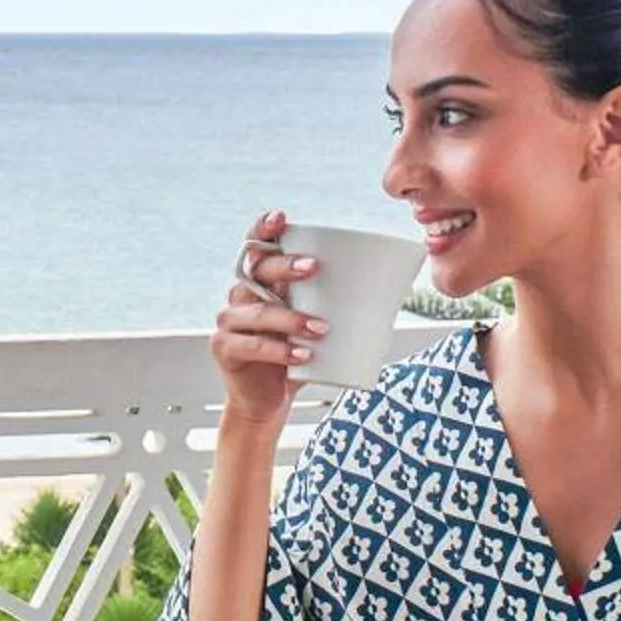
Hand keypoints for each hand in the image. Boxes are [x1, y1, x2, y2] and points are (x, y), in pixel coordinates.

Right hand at [212, 207, 326, 429]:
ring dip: (290, 318)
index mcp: (260, 282)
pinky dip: (279, 350)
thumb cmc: (297, 357)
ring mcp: (229, 322)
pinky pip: (251, 344)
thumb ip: (337, 305)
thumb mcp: (316, 325)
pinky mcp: (224, 349)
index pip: (256, 246)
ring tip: (320, 328)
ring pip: (257, 311)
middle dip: (284, 266)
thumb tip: (395, 291)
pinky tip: (301, 355)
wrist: (268, 401)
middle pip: (256, 270)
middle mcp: (240, 295)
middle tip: (313, 268)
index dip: (264, 228)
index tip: (282, 219)